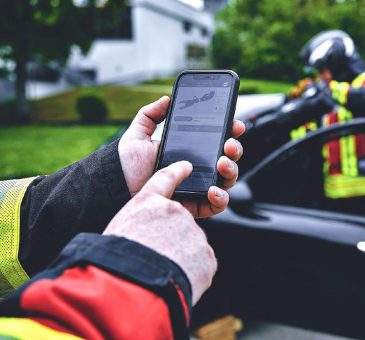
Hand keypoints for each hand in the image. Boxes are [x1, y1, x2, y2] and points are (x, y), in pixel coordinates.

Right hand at [103, 161, 216, 304]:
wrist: (132, 285)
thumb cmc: (116, 259)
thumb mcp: (118, 230)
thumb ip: (138, 222)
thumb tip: (146, 229)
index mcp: (147, 203)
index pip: (164, 179)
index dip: (176, 172)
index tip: (186, 167)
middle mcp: (174, 212)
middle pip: (178, 225)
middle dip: (171, 240)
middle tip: (154, 257)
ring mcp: (193, 232)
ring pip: (190, 246)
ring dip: (180, 258)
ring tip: (162, 272)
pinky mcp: (206, 254)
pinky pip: (200, 264)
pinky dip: (190, 273)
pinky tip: (175, 280)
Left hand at [118, 96, 244, 217]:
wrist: (115, 192)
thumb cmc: (125, 166)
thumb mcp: (137, 136)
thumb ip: (150, 115)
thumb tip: (167, 99)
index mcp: (188, 151)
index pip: (216, 139)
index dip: (229, 131)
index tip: (233, 123)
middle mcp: (197, 169)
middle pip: (227, 158)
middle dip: (234, 148)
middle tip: (228, 144)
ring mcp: (199, 188)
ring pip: (227, 179)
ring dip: (231, 169)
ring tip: (222, 163)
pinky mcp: (195, 207)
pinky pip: (217, 205)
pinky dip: (221, 197)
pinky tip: (213, 189)